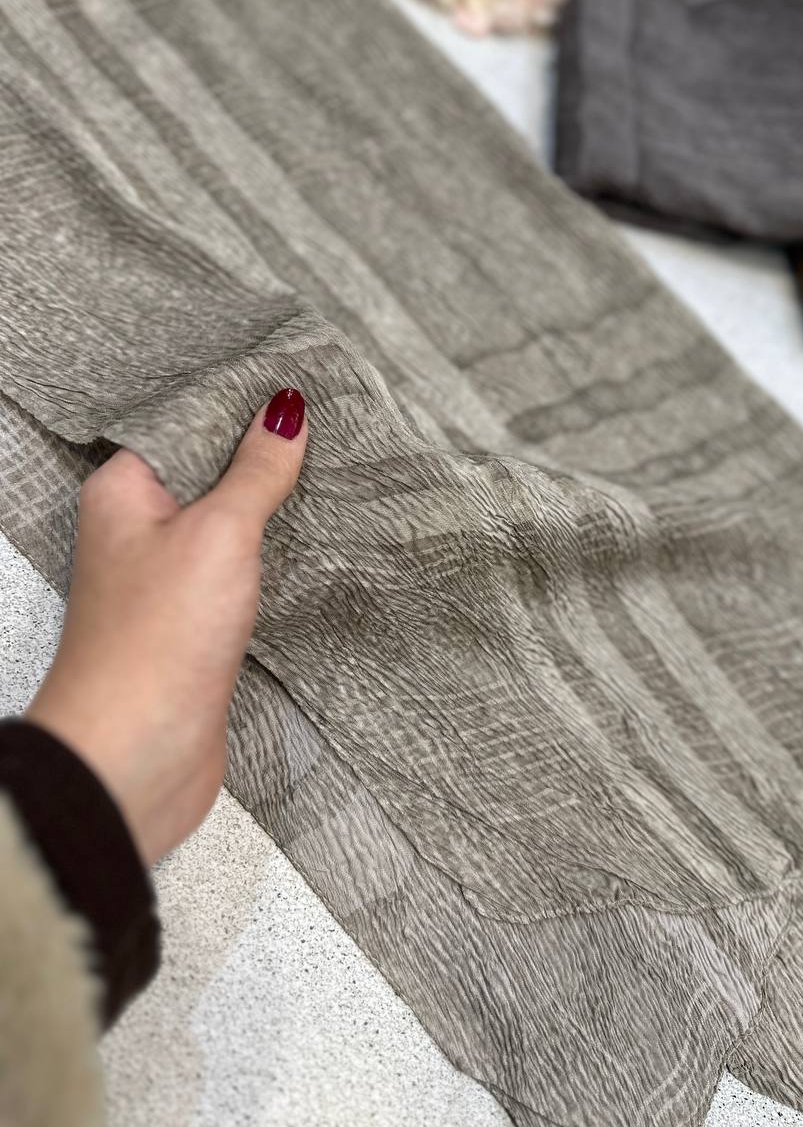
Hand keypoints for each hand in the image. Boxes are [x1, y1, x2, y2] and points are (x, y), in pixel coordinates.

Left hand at [26, 389, 306, 865]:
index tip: (304, 386)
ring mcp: (167, 580)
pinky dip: (275, 556)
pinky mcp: (196, 625)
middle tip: (337, 424)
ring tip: (340, 472)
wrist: (136, 755)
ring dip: (276, 508)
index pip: (188, 422)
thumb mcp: (218, 534)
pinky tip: (318, 541)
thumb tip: (285, 411)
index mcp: (124, 491)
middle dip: (267, 455)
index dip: (243, 404)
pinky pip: (240, 572)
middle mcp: (139, 530)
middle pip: (210, 473)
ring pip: (228, 525)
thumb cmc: (157, 639)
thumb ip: (255, 471)